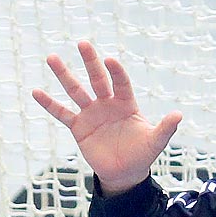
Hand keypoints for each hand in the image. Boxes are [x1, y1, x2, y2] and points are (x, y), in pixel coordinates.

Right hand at [31, 41, 182, 194]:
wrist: (124, 173)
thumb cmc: (141, 154)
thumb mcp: (155, 142)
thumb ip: (165, 128)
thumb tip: (179, 115)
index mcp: (126, 103)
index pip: (121, 83)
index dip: (116, 72)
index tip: (110, 60)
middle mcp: (107, 104)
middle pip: (97, 79)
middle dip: (90, 62)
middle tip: (83, 43)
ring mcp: (91, 114)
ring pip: (76, 91)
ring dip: (64, 75)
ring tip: (52, 58)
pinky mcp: (79, 127)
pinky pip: (62, 113)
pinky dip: (49, 104)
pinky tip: (36, 92)